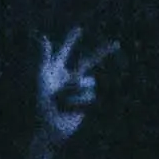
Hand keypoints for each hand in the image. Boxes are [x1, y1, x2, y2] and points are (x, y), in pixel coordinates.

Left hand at [31, 31, 102, 150]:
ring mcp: (78, 89)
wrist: (49, 129)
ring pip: (88, 81)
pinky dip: (79, 100)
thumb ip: (45, 57)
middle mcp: (69, 77)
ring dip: (77, 91)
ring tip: (64, 102)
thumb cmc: (42, 103)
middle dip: (103, 52)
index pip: (64, 51)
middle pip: (89, 61)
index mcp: (55, 70)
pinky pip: (89, 94)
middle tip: (117, 43)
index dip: (71, 40)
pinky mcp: (85, 101)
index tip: (79, 29)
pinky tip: (70, 109)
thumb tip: (44, 37)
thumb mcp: (42, 78)